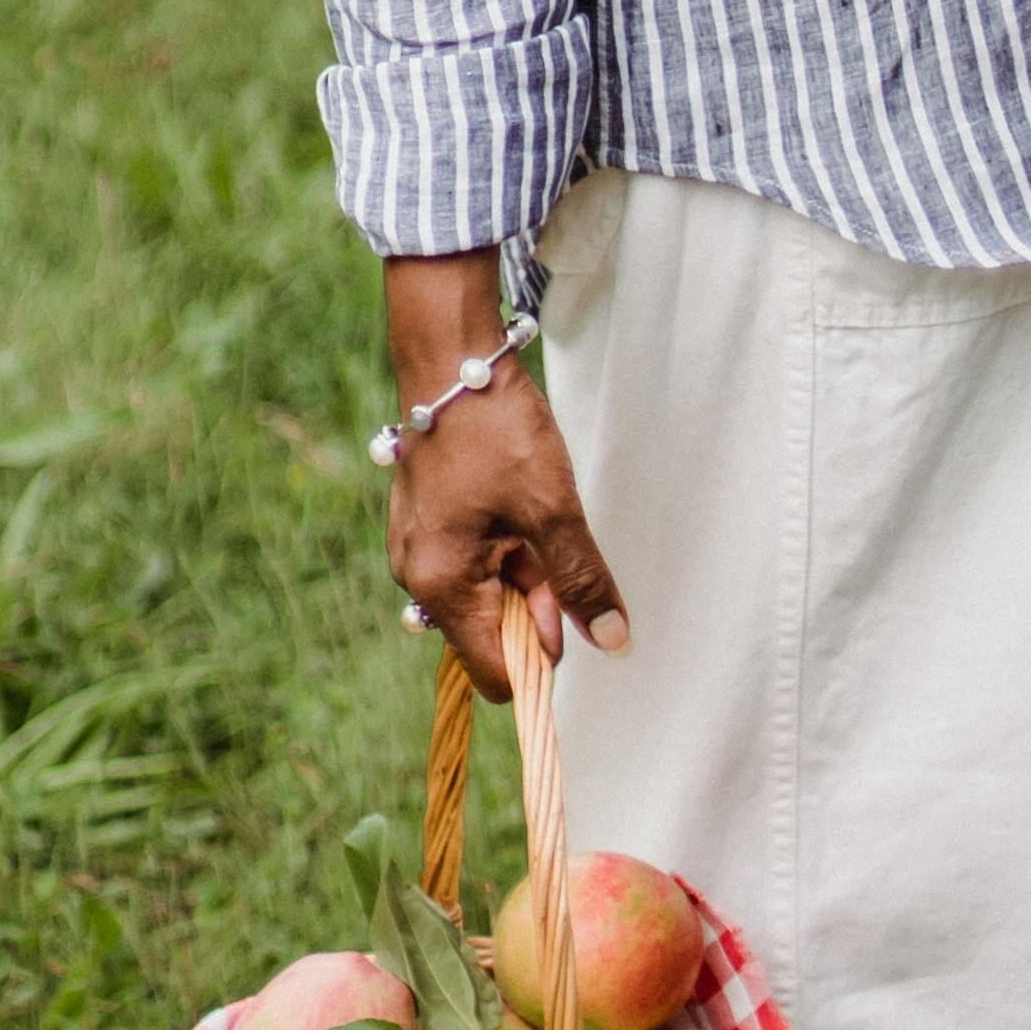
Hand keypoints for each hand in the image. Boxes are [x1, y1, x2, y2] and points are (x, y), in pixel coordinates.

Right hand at [385, 346, 629, 690]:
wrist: (451, 357)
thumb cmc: (497, 432)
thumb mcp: (551, 509)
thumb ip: (580, 580)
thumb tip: (612, 641)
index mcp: (441, 586)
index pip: (494, 672)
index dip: (541, 660)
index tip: (575, 619)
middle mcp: (418, 576)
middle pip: (490, 630)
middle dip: (535, 605)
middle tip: (559, 544)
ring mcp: (418, 547)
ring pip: (484, 590)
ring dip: (523, 571)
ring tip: (539, 512)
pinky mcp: (426, 519)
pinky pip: (471, 557)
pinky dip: (505, 545)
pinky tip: (521, 502)